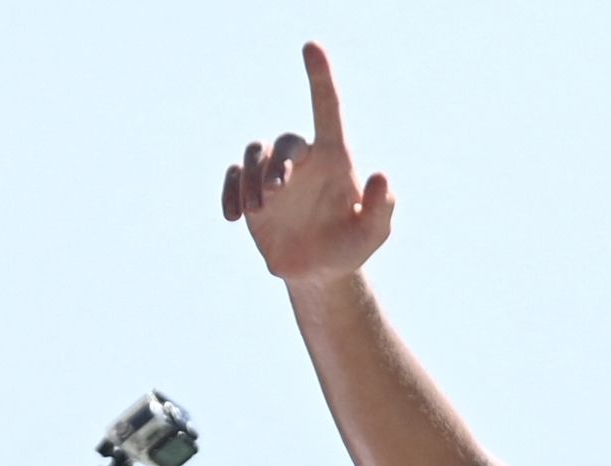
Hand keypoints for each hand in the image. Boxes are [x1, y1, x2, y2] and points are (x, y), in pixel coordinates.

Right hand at [221, 43, 394, 286]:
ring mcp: (273, 175)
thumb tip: (380, 175)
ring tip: (260, 210)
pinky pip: (233, 177)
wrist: (317, 273)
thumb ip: (380, 207)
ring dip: (252, 180)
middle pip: (283, 143)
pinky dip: (230, 193)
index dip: (320, 77)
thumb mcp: (372, 233)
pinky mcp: (250, 192)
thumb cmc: (350, 247)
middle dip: (276, 163)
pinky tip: (233, 217)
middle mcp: (303, 159)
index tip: (312, 47)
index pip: (328, 109)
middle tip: (277, 192)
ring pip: (254, 154)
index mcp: (334, 158)